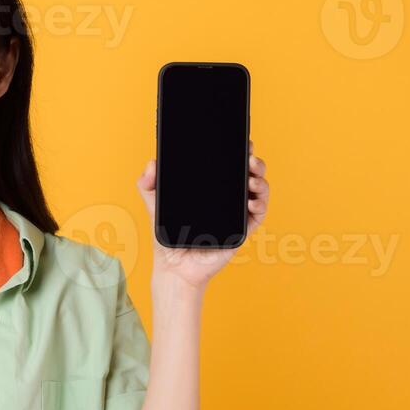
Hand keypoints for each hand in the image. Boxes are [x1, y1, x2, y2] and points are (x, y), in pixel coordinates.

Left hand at [135, 141, 268, 288]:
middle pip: (249, 174)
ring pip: (259, 191)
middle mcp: (228, 198)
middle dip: (255, 162)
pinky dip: (260, 205)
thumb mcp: (154, 205)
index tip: (242, 142)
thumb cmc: (168, 237)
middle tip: (249, 158)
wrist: (174, 267)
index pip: (229, 165)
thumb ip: (148, 183)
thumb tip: (152, 163)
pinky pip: (258, 216)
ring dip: (261, 181)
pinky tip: (253, 201)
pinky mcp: (241, 231)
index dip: (239, 152)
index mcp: (212, 189)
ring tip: (252, 179)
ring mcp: (237, 214)